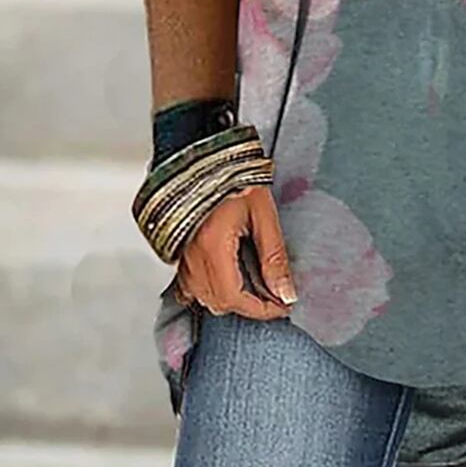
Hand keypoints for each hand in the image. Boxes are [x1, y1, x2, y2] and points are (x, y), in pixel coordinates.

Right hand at [173, 185, 297, 319]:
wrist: (206, 157)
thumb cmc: (235, 178)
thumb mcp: (263, 214)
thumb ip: (274, 257)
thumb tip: (286, 292)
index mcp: (212, 246)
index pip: (235, 298)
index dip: (261, 309)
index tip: (282, 306)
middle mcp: (192, 256)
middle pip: (218, 303)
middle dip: (249, 306)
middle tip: (274, 295)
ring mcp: (182, 255)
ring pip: (203, 298)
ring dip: (231, 299)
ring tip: (256, 286)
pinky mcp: (179, 251)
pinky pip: (189, 287)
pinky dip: (210, 290)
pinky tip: (229, 279)